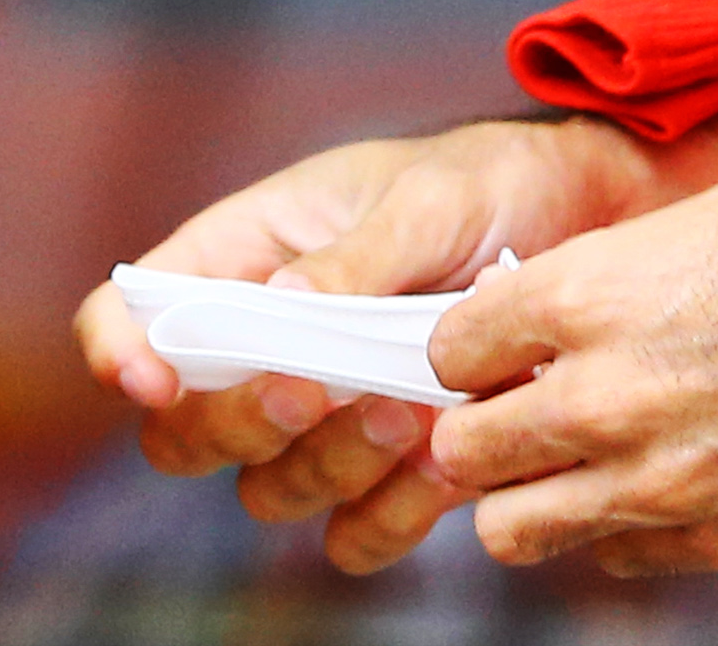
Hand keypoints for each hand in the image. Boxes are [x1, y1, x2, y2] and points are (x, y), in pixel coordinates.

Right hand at [76, 117, 679, 573]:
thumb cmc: (494, 182)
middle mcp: (269, 346)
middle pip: (183, 430)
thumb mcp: (426, 198)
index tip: (156, 380)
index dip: (120, 352)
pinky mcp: (394, 470)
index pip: (130, 312)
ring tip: (411, 411)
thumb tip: (277, 310)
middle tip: (316, 389)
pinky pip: (354, 535)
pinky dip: (388, 517)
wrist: (596, 225)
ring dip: (328, 466)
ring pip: (269, 491)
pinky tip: (442, 465)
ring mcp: (328, 417)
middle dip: (241, 421)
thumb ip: (354, 258)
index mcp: (245, 255)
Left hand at [421, 175, 717, 575]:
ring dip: (528, 499)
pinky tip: (659, 487)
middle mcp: (610, 398)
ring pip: (517, 530)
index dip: (465, 349)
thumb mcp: (705, 218)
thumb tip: (552, 316)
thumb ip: (610, 277)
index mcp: (593, 297)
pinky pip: (619, 558)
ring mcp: (665, 483)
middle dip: (476, 433)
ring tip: (571, 467)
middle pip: (465, 452)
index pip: (452, 348)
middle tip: (513, 416)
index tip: (486, 352)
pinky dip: (621, 531)